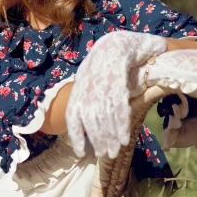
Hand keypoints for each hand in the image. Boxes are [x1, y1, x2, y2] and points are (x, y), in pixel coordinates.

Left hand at [65, 30, 166, 157]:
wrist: (117, 42)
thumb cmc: (103, 63)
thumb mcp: (89, 78)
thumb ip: (85, 97)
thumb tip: (81, 120)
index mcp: (79, 88)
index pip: (73, 116)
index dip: (76, 135)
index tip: (81, 152)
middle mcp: (88, 86)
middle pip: (90, 120)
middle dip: (98, 139)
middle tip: (105, 154)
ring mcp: (102, 83)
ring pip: (105, 116)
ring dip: (110, 136)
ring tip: (115, 150)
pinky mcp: (118, 78)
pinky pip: (119, 106)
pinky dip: (121, 124)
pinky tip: (124, 137)